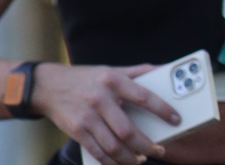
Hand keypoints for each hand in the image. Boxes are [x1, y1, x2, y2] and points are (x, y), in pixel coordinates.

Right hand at [30, 62, 178, 163]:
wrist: (48, 85)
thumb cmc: (85, 78)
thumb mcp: (109, 70)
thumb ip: (136, 72)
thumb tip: (162, 70)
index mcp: (111, 80)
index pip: (143, 96)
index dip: (162, 109)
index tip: (176, 119)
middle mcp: (99, 98)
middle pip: (128, 131)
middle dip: (148, 146)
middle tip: (159, 150)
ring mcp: (87, 116)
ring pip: (115, 147)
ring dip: (132, 158)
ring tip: (141, 159)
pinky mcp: (77, 131)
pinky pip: (100, 153)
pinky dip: (113, 163)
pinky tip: (122, 162)